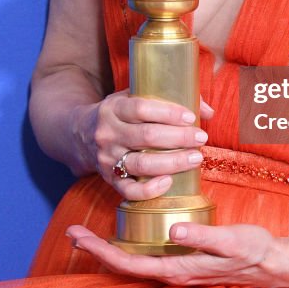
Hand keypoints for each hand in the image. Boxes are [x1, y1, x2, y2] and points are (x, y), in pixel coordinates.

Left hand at [66, 221, 282, 287]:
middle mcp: (172, 273)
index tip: (80, 236)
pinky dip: (129, 248)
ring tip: (88, 235)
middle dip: (97, 250)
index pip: (130, 264)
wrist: (270, 263)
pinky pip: (147, 258)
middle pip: (125, 266)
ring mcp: (177, 269)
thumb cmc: (252, 250)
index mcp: (178, 269)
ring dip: (110, 250)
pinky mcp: (182, 262)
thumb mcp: (231, 241)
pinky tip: (125, 236)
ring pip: (134, 263)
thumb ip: (202, 237)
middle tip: (72, 232)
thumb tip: (174, 232)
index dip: (102, 251)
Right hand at [78, 92, 214, 200]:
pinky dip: (149, 190)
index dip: (168, 112)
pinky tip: (169, 183)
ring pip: (141, 164)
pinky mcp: (108, 179)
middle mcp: (108, 133)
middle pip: (146, 136)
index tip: (191, 117)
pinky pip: (128, 190)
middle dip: (178, 138)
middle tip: (201, 138)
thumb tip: (208, 111)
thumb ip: (170, 98)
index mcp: (114, 108)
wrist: (80, 134)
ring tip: (196, 158)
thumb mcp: (135, 96)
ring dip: (172, 162)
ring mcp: (107, 158)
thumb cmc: (121, 113)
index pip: (142, 108)